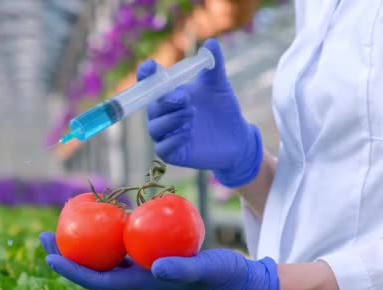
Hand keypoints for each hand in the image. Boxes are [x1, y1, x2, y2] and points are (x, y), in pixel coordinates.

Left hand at [39, 231, 278, 289]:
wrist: (235, 279)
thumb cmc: (219, 277)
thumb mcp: (202, 270)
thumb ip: (180, 269)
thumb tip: (154, 267)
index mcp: (140, 286)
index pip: (97, 280)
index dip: (71, 270)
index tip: (49, 256)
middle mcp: (134, 279)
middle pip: (92, 268)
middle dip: (67, 254)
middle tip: (44, 235)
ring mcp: (141, 269)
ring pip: (103, 256)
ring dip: (82, 243)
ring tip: (65, 224)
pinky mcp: (149, 258)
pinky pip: (121, 246)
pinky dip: (107, 233)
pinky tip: (103, 217)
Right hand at [137, 38, 262, 187]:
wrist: (237, 138)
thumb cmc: (222, 110)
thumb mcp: (218, 85)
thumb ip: (213, 65)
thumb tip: (211, 44)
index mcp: (168, 95)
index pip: (149, 83)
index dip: (145, 75)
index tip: (152, 67)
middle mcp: (163, 114)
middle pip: (151, 106)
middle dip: (166, 101)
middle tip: (186, 98)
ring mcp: (166, 134)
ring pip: (155, 127)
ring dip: (171, 120)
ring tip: (191, 114)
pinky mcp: (173, 153)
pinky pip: (163, 148)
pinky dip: (173, 140)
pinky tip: (188, 133)